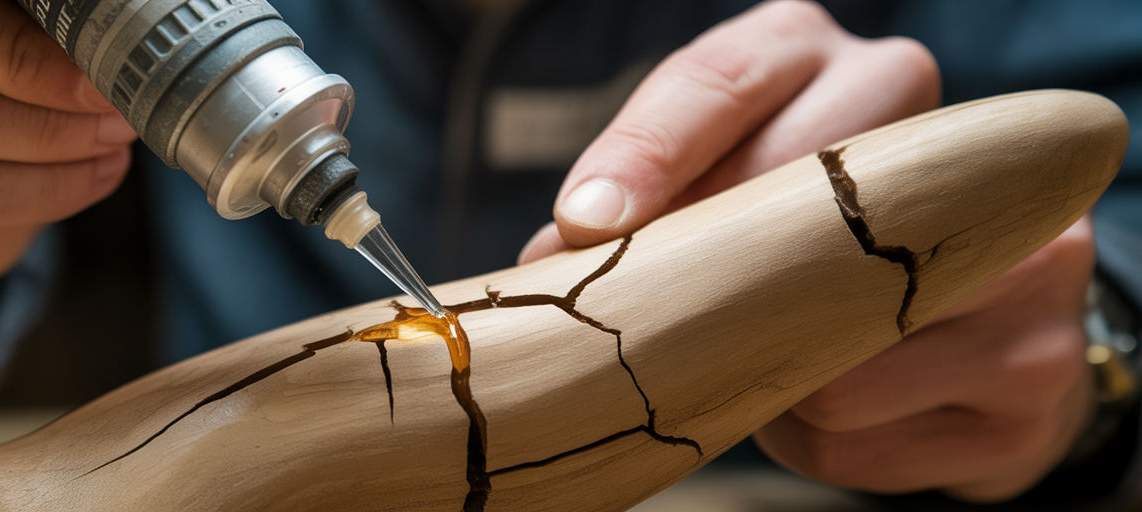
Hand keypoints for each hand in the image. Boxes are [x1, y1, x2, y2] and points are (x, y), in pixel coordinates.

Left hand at [511, 0, 1097, 499]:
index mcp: (837, 66)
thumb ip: (646, 214)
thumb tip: (540, 270)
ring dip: (761, 372)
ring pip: (835, 336)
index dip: (650, 150)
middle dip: (709, 267)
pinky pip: (860, 430)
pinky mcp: (1033, 367)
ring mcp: (1024, 253)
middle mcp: (949, 133)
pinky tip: (814, 405)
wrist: (969, 323)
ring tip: (758, 361)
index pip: (728, 80)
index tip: (586, 219)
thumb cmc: (806, 244)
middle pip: (800, 192)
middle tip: (652, 317)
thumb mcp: (724, 193)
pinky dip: (808, 440)